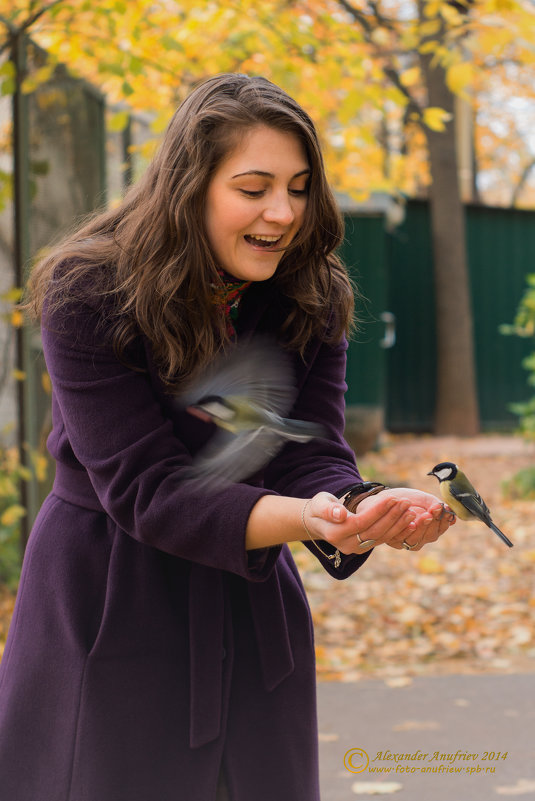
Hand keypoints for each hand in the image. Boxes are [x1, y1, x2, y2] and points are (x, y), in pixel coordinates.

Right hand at [302, 489, 454, 554]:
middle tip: (407, 503)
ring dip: (398, 525)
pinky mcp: (365, 548)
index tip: (392, 497)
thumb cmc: (319, 508)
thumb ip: (329, 509)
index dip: (378, 511)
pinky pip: (383, 540)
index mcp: (335, 534)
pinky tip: (410, 522)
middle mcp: (347, 545)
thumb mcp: (320, 504)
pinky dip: (397, 531)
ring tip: (412, 511)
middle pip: (374, 531)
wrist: (318, 522)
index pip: (362, 522)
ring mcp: (357, 549)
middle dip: (392, 516)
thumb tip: (340, 514)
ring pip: (381, 537)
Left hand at [357, 488, 454, 550]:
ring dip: (421, 527)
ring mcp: (405, 542)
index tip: (445, 510)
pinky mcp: (391, 541)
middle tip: (433, 511)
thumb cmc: (405, 500)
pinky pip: (400, 538)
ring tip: (423, 514)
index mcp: (429, 529)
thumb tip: (451, 514)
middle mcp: (419, 538)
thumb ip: (435, 506)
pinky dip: (406, 529)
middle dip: (433, 523)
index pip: (440, 529)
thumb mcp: (422, 500)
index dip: (444, 521)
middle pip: (430, 537)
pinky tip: (410, 520)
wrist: (381, 499)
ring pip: (416, 540)